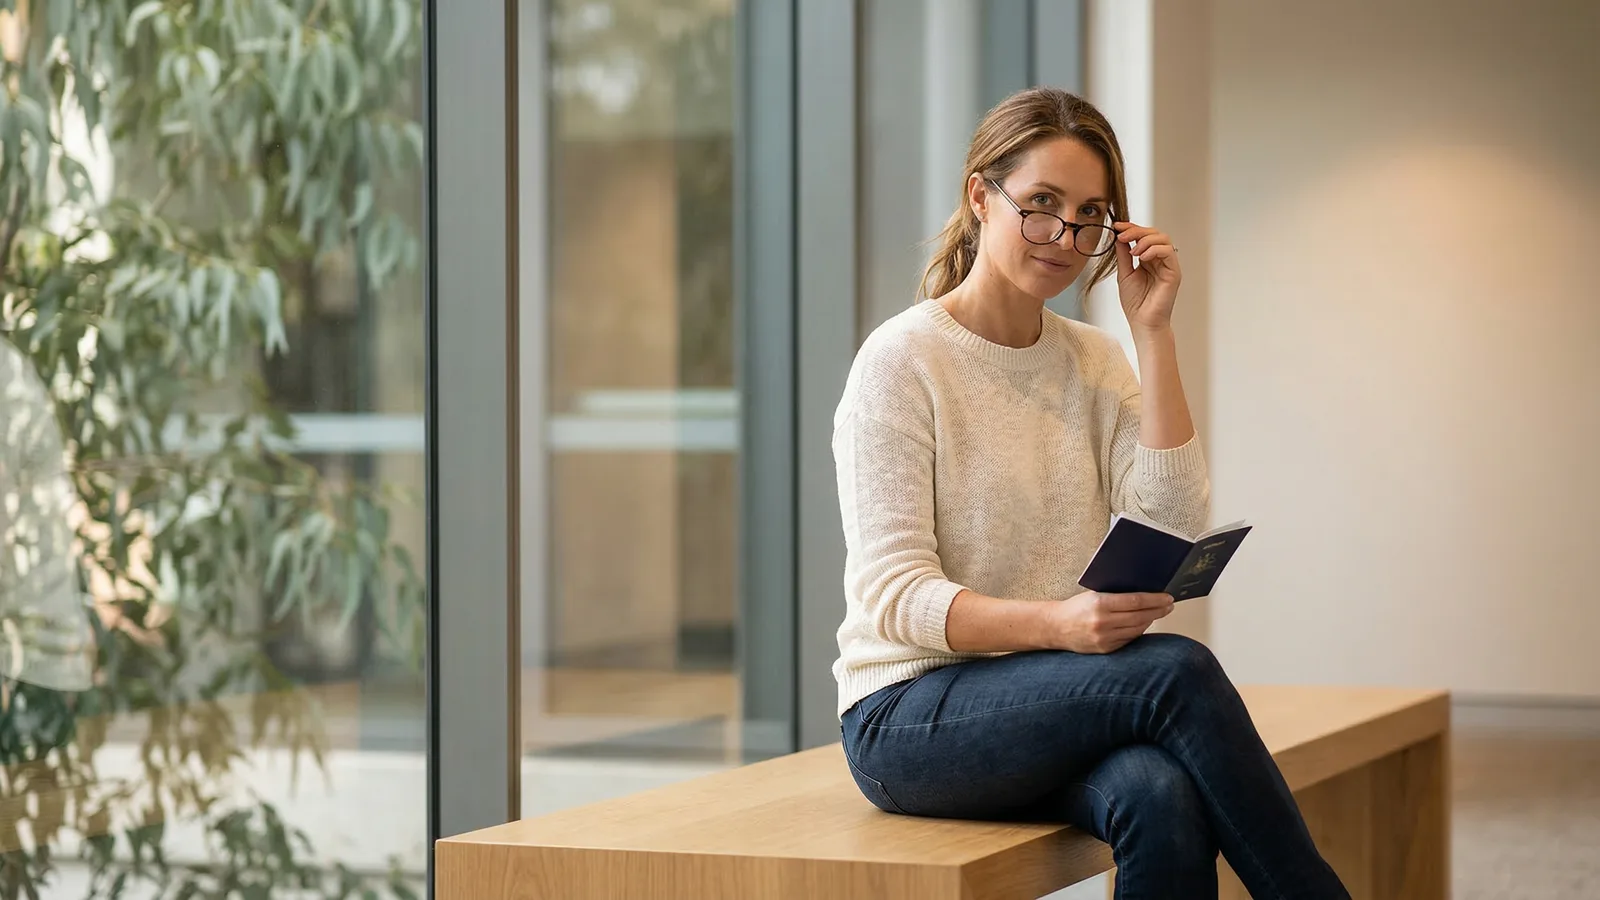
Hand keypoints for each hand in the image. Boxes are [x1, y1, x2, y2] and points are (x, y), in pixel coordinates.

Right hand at [1046, 590, 1173, 653]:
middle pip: (1140, 616)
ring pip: (1137, 629)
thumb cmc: (1075, 608)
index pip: (1136, 601)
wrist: (1056, 628)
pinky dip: (1138, 630)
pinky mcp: (1106, 649)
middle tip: (1169, 605)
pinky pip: (1129, 639)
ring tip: (1158, 613)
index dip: (1155, 600)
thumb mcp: (1094, 595)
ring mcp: (1105, 638)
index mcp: (1100, 604)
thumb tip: (1144, 594)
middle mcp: (1103, 622)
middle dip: (1158, 610)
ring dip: (1150, 620)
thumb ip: (1116, 596)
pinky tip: (1143, 623)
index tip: (1167, 597)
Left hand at [1113, 222, 1180, 335]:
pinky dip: (1154, 250)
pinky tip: (1141, 257)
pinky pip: (1168, 252)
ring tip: (1132, 251)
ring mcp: (1169, 265)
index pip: (1144, 236)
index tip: (1117, 226)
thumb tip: (1119, 236)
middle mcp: (1160, 260)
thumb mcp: (1124, 273)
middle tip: (1122, 235)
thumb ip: (1123, 255)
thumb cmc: (1135, 303)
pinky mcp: (1174, 272)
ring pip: (1163, 239)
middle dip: (1136, 231)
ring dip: (1145, 240)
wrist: (1142, 323)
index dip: (1131, 228)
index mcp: (1149, 259)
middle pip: (1155, 233)